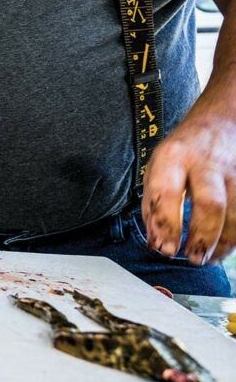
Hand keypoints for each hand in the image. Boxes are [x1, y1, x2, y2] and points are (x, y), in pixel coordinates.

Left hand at [141, 119, 235, 264]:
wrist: (220, 122)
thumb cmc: (183, 151)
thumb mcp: (158, 167)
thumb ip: (153, 204)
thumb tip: (156, 242)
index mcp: (173, 156)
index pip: (167, 192)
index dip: (167, 225)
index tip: (165, 249)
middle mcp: (205, 162)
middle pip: (209, 203)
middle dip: (202, 236)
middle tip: (193, 259)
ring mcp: (233, 170)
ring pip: (234, 212)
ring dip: (223, 242)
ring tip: (208, 259)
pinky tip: (225, 247)